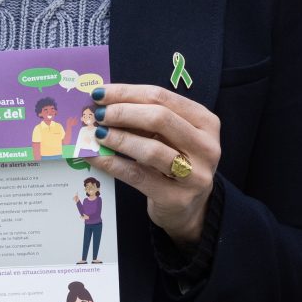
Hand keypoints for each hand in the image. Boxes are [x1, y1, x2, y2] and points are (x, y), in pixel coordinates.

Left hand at [90, 84, 220, 244]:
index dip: (128, 92)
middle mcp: (206, 146)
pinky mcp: (176, 198)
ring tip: (97, 134)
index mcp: (205, 122)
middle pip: (160, 118)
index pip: (162, 97)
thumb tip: (105, 103)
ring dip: (118, 138)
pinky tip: (95, 157)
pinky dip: (112, 164)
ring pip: (151, 149)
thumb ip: (145, 119)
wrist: (189, 208)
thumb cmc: (175, 162)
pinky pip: (138, 176)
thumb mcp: (170, 136)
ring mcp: (195, 175)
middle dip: (123, 112)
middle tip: (99, 114)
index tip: (101, 93)